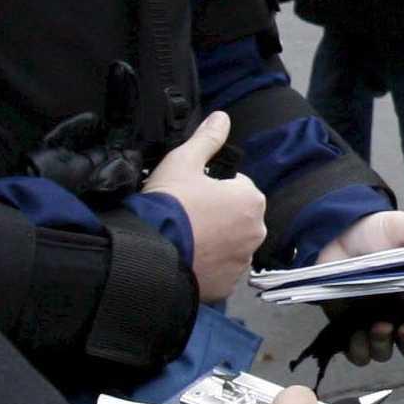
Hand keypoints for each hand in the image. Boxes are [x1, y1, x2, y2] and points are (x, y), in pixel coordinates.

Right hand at [145, 111, 266, 303]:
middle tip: (187, 215)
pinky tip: (187, 257)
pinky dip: (208, 266)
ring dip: (215, 241)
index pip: (238, 187)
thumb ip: (207, 139)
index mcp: (252, 200)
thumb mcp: (184, 161)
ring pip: (230, 244)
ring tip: (185, 237)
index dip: (213, 187)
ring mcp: (242, 262)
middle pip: (237, 217)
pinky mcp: (226, 286)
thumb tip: (222, 117)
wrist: (147, 252)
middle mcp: (256, 233)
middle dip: (218, 215)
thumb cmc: (169, 202)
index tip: (192, 193)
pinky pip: (221, 271)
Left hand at [325, 210, 403, 363]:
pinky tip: (355, 336)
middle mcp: (397, 314)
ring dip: (383, 344)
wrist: (338, 235)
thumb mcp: (396, 226)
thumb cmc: (375, 232)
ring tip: (377, 327)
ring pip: (384, 351)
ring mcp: (373, 324)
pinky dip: (359, 350)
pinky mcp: (348, 329)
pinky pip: (357, 353)